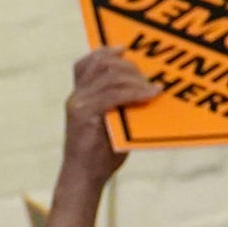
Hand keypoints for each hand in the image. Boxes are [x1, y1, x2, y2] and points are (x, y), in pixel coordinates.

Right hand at [44, 48, 158, 226]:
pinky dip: (135, 92)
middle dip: (131, 67)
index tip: (125, 49)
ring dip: (136, 79)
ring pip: (111, 75)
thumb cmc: (102, 152)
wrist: (86, 177)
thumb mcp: (111, 120)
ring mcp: (79, 104)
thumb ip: (119, 101)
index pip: (86, 63)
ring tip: (151, 90)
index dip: (105, 51)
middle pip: (103, 64)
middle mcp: (76, 96)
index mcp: (79, 96)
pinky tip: (151, 95)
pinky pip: (114, 93)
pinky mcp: (85, 114)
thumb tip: (148, 84)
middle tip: (149, 80)